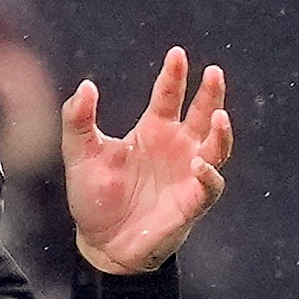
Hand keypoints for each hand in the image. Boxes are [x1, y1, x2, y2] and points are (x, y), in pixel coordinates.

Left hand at [61, 46, 231, 273]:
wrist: (100, 244)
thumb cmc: (94, 198)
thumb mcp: (80, 155)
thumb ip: (78, 120)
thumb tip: (85, 85)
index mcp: (153, 131)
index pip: (168, 96)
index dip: (174, 75)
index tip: (176, 54)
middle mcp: (176, 148)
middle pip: (203, 114)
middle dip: (211, 94)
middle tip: (214, 72)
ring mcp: (188, 175)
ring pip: (217, 147)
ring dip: (221, 132)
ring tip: (218, 117)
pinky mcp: (191, 203)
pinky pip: (210, 186)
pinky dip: (209, 174)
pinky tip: (199, 163)